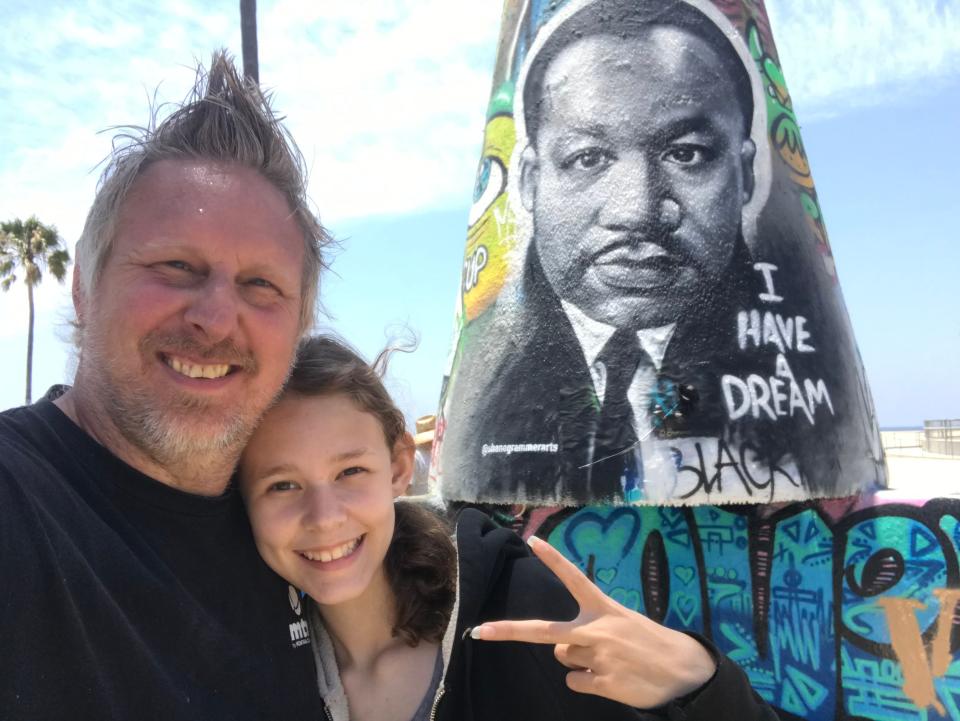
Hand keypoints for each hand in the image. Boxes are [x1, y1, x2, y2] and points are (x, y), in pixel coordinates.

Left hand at [470, 535, 715, 708]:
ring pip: (564, 659)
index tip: (532, 540)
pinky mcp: (602, 683)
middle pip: (544, 632)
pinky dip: (589, 682)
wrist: (686, 672)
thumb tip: (559, 650)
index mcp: (604, 608)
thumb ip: (590, 629)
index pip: (574, 578)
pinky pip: (576, 682)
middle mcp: (597, 630)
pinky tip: (612, 678)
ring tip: (611, 660)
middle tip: (480, 631)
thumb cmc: (650, 643)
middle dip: (509, 632)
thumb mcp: (623, 623)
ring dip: (580, 661)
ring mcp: (598, 658)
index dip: (553, 559)